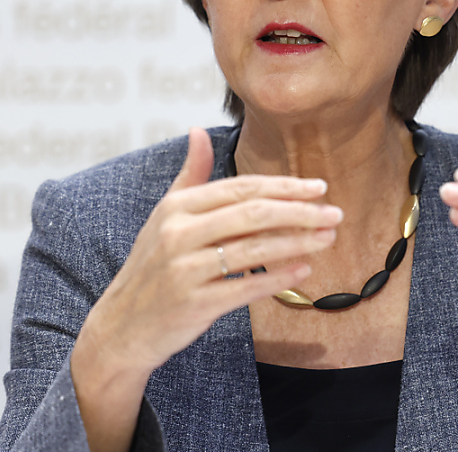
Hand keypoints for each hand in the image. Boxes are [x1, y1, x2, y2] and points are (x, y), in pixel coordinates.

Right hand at [71, 128, 341, 451]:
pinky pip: (246, 287)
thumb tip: (198, 131)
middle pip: (253, 214)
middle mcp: (178, 233)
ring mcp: (185, 269)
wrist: (123, 326)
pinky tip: (304, 269)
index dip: (284, 187)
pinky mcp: (194, 304)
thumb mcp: (164, 215)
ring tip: (328, 238)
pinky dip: (278, 277)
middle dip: (300, 212)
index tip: (319, 187)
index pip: (242, 188)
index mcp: (177, 207)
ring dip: (298, 242)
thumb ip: (189, 174)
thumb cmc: (152, 266)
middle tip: (334, 213)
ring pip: (254, 250)